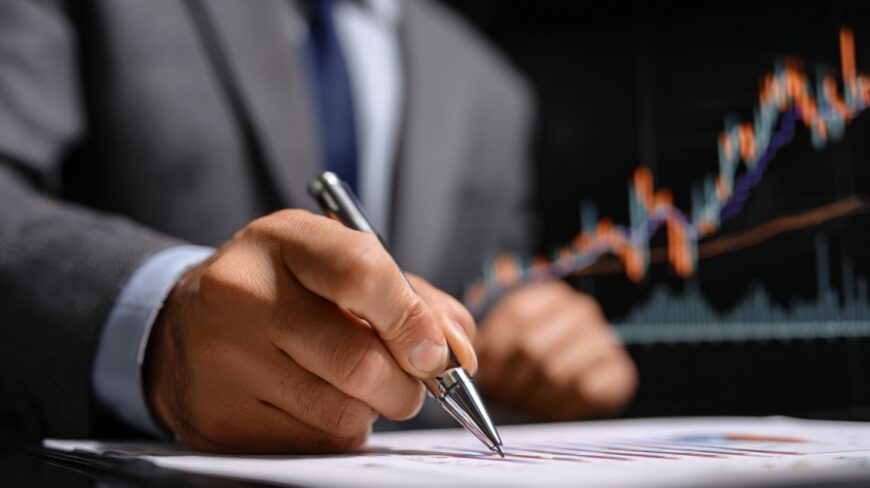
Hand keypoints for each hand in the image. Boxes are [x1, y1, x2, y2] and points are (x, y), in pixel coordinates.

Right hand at [144, 209, 475, 452]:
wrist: (185, 322)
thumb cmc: (284, 288)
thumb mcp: (338, 263)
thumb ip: (412, 298)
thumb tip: (459, 353)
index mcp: (284, 242)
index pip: (361, 273)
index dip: (412, 319)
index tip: (437, 353)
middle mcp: (244, 295)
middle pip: (359, 362)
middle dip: (405, 386)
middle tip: (408, 383)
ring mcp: (224, 360)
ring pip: (342, 412)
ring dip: (370, 410)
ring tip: (351, 385)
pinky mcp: (218, 418)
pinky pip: (312, 443)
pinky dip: (334, 431)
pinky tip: (312, 401)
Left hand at [474, 281, 635, 419]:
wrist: (577, 380)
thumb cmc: (528, 363)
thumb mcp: (505, 343)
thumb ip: (485, 345)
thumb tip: (458, 359)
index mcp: (547, 295)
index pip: (516, 318)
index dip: (496, 352)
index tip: (485, 375)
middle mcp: (580, 310)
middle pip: (533, 347)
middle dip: (510, 380)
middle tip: (503, 396)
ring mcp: (603, 338)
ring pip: (556, 371)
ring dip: (532, 396)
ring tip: (524, 402)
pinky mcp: (619, 371)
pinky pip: (583, 391)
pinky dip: (560, 406)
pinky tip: (550, 406)